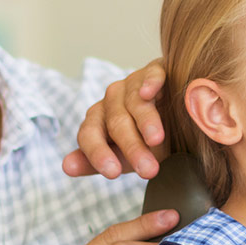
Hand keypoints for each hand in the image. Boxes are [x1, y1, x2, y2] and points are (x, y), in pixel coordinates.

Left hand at [62, 59, 168, 179]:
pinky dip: (150, 82)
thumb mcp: (123, 158)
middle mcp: (111, 101)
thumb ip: (96, 162)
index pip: (90, 135)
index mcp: (98, 121)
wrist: (177, 119)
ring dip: (145, 121)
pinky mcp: (155, 71)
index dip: (99, 153)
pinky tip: (148, 92)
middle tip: (148, 170)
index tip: (113, 173)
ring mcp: (132, 84)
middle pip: (116, 123)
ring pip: (134, 102)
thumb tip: (67, 166)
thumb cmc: (146, 141)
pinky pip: (152, 75)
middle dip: (132, 147)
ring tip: (156, 140)